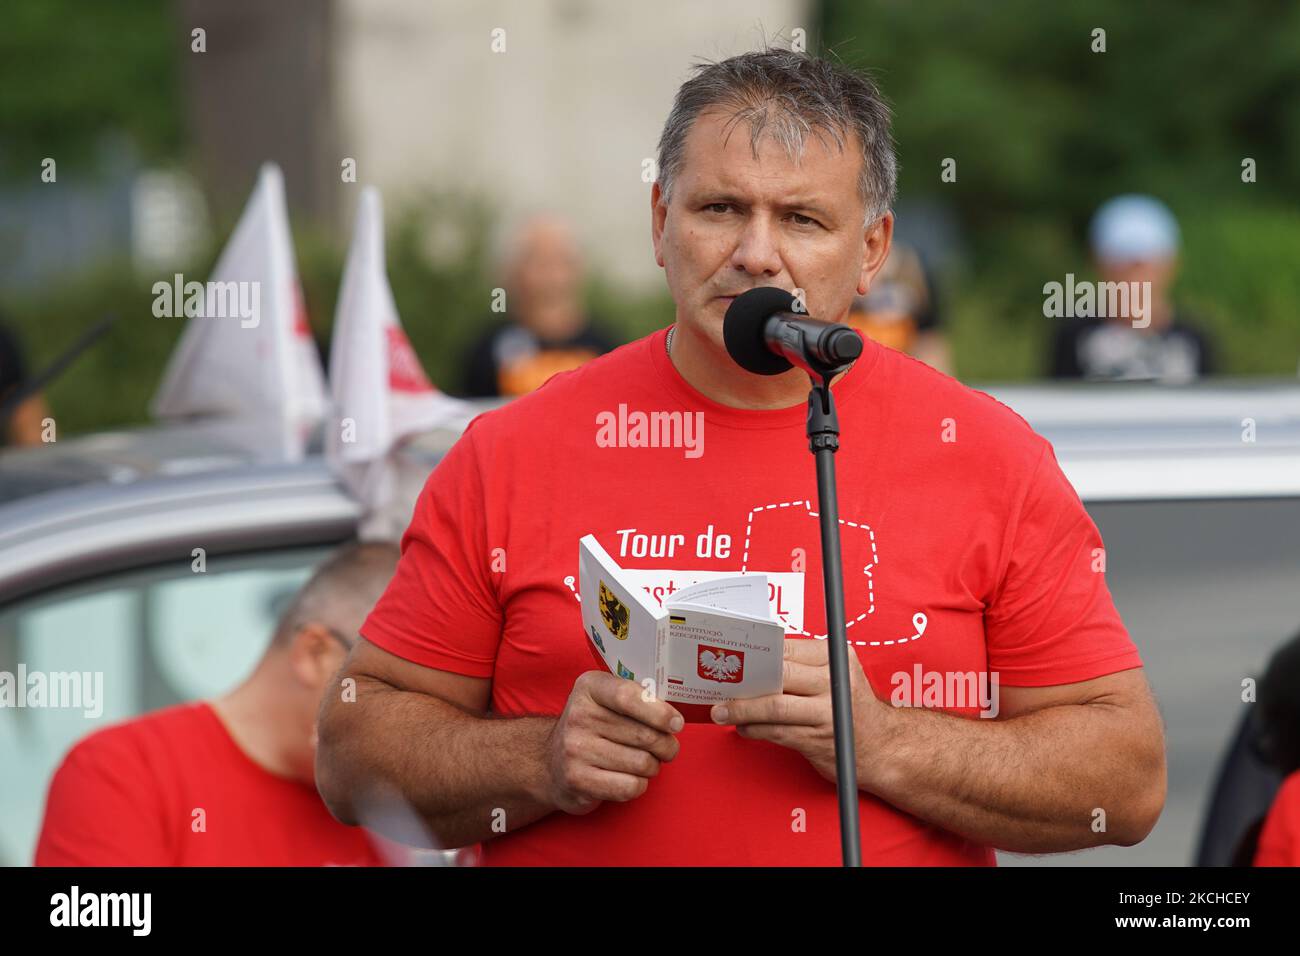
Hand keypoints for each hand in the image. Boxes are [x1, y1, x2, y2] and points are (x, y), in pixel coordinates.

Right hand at [542, 671, 683, 814]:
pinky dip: (639, 785)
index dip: (660, 712)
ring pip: (642, 763)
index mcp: (589, 687)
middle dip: (666, 745)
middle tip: (666, 748)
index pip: (629, 696)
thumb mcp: (607, 700)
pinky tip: (629, 778)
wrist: (550, 762)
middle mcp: (578, 715)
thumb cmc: (594, 728)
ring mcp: (575, 749)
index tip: (677, 724)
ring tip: (644, 762)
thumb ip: (639, 701)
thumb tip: (675, 721)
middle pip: (644, 735)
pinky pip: (630, 787)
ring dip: (652, 766)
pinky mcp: (577, 780)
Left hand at [710, 637, 891, 786]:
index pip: (787, 649)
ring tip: (723, 711)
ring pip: (774, 706)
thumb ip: (804, 668)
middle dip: (745, 681)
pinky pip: (777, 732)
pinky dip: (754, 730)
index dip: (756, 654)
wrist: (885, 748)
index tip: (733, 657)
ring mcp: (828, 712)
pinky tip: (743, 728)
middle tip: (720, 685)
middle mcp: (835, 682)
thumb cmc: (852, 709)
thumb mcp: (837, 676)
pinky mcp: (819, 740)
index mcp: (836, 658)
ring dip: (742, 710)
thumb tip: (756, 664)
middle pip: (780, 675)